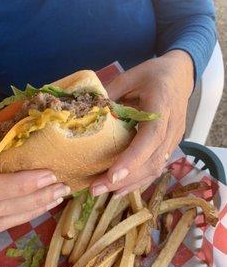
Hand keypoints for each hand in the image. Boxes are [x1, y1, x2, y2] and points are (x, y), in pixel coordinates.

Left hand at [90, 50, 193, 195]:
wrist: (181, 75)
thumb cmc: (154, 73)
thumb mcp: (130, 75)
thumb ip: (110, 93)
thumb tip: (86, 113)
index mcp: (163, 105)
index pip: (151, 137)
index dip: (133, 158)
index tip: (112, 176)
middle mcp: (172, 126)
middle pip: (153, 160)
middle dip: (124, 179)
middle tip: (96, 189)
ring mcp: (174, 138)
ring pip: (156, 168)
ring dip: (130, 184)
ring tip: (103, 192)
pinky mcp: (170, 145)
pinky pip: (157, 167)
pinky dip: (138, 180)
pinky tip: (119, 189)